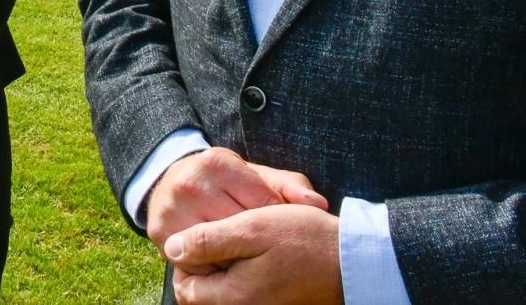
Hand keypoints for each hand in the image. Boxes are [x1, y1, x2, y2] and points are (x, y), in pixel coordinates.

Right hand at [146, 147, 326, 256]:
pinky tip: (223, 259)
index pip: (262, 206)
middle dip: (257, 242)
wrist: (169, 180)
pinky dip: (213, 266)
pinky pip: (197, 262)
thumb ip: (289, 186)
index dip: (275, 223)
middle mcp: (192, 184)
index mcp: (218, 164)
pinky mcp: (161, 232)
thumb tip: (320, 205)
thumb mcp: (255, 176)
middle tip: (266, 249)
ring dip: (235, 258)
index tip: (278, 230)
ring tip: (247, 257)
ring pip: (219, 250)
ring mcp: (173, 209)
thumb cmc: (224, 182)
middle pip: (240, 230)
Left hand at [167, 205, 341, 304]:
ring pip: (223, 291)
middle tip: (223, 234)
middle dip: (204, 264)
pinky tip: (258, 250)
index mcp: (234, 297)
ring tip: (242, 239)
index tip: (206, 233)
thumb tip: (173, 249)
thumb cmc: (305, 240)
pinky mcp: (274, 303)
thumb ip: (207, 240)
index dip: (187, 258)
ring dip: (224, 267)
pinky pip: (243, 293)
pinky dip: (242, 273)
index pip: (185, 287)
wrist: (353, 260)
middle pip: (201, 293)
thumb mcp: (252, 227)